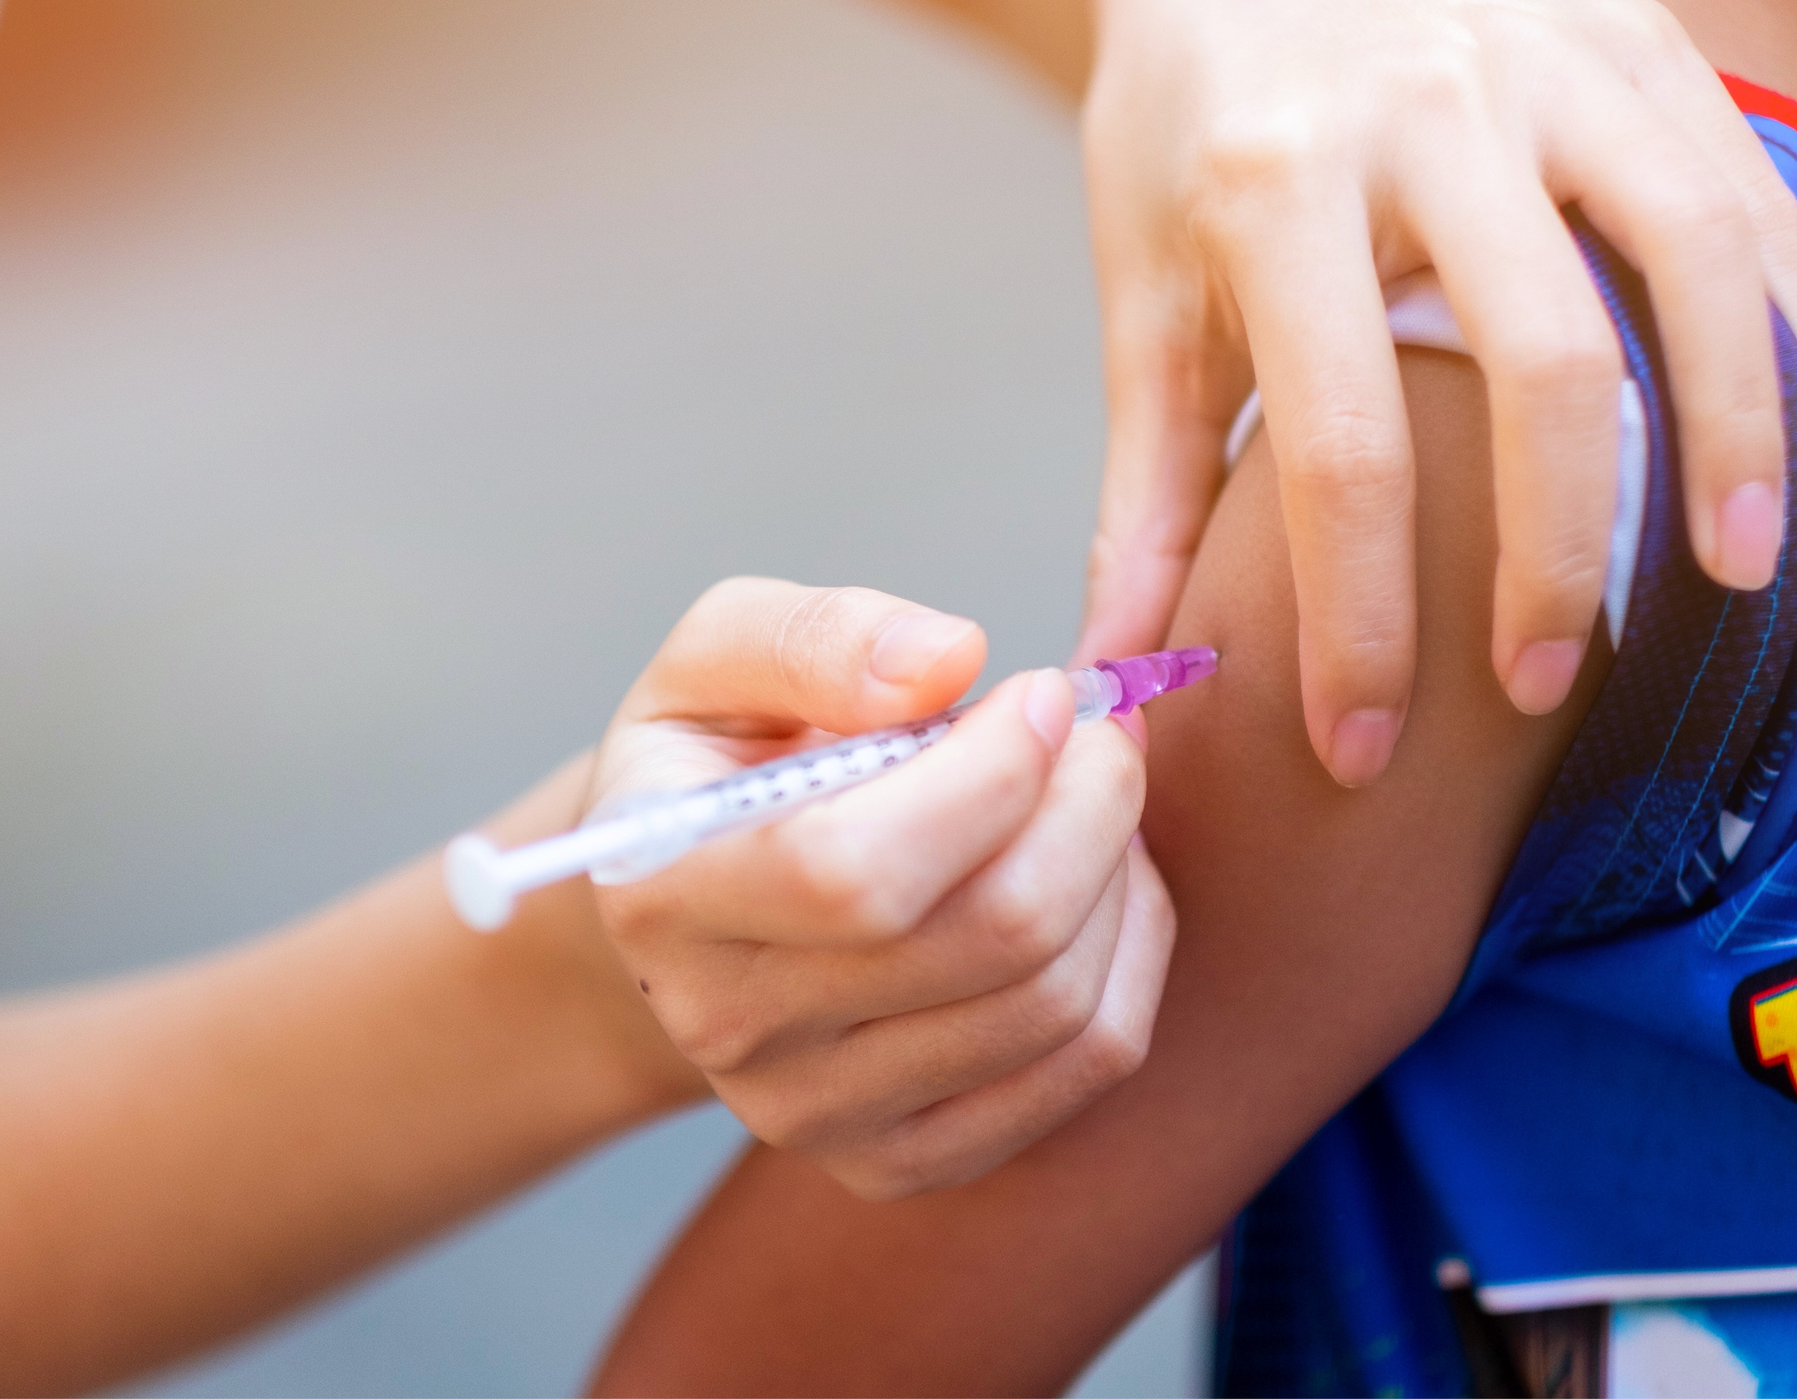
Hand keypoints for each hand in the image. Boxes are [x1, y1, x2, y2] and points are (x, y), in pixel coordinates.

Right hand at [588, 578, 1171, 1198]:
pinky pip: (1088, 1064)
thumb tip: (949, 660)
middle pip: (988, 940)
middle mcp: (732, 1029)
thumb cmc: (720, 761)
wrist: (696, 915)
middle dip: (1091, 804)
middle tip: (1100, 729)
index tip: (1042, 694)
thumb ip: (816, 636)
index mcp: (665, 892)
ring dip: (1117, 871)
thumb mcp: (719, 658)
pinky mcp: (901, 1159)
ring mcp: (818, 1115)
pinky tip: (1101, 880)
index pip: (856, 874)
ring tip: (1092, 793)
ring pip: (1056, 1005)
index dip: (990, 776)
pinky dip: (1132, 952)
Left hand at [1076, 0, 1796, 784]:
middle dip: (1559, 558)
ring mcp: (1550, 61)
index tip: (1361, 744)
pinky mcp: (1636, 36)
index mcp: (1278, 189)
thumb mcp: (1147, 292)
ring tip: (1736, 578)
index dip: (1360, 624)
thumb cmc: (1188, 123)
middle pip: (1547, 371)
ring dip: (1738, 436)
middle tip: (1542, 685)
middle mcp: (1429, 115)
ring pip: (1694, 263)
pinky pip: (1746, 187)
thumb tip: (1125, 666)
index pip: (1344, 451)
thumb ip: (1148, 489)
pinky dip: (1793, 316)